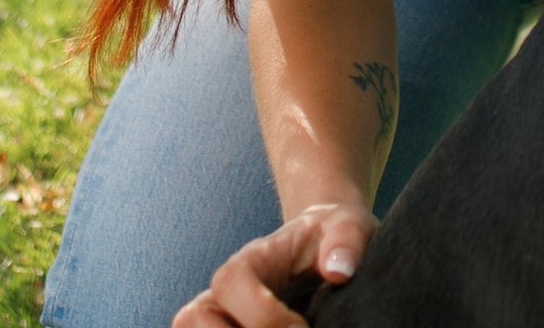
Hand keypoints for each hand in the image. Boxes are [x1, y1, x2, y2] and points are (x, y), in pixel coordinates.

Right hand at [173, 202, 377, 327]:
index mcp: (254, 258)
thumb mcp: (349, 226)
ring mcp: (220, 314)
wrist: (323, 242)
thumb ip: (346, 240)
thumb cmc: (332, 236)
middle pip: (193, 317)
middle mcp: (227, 289)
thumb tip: (339, 271)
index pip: (231, 282)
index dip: (260, 313)